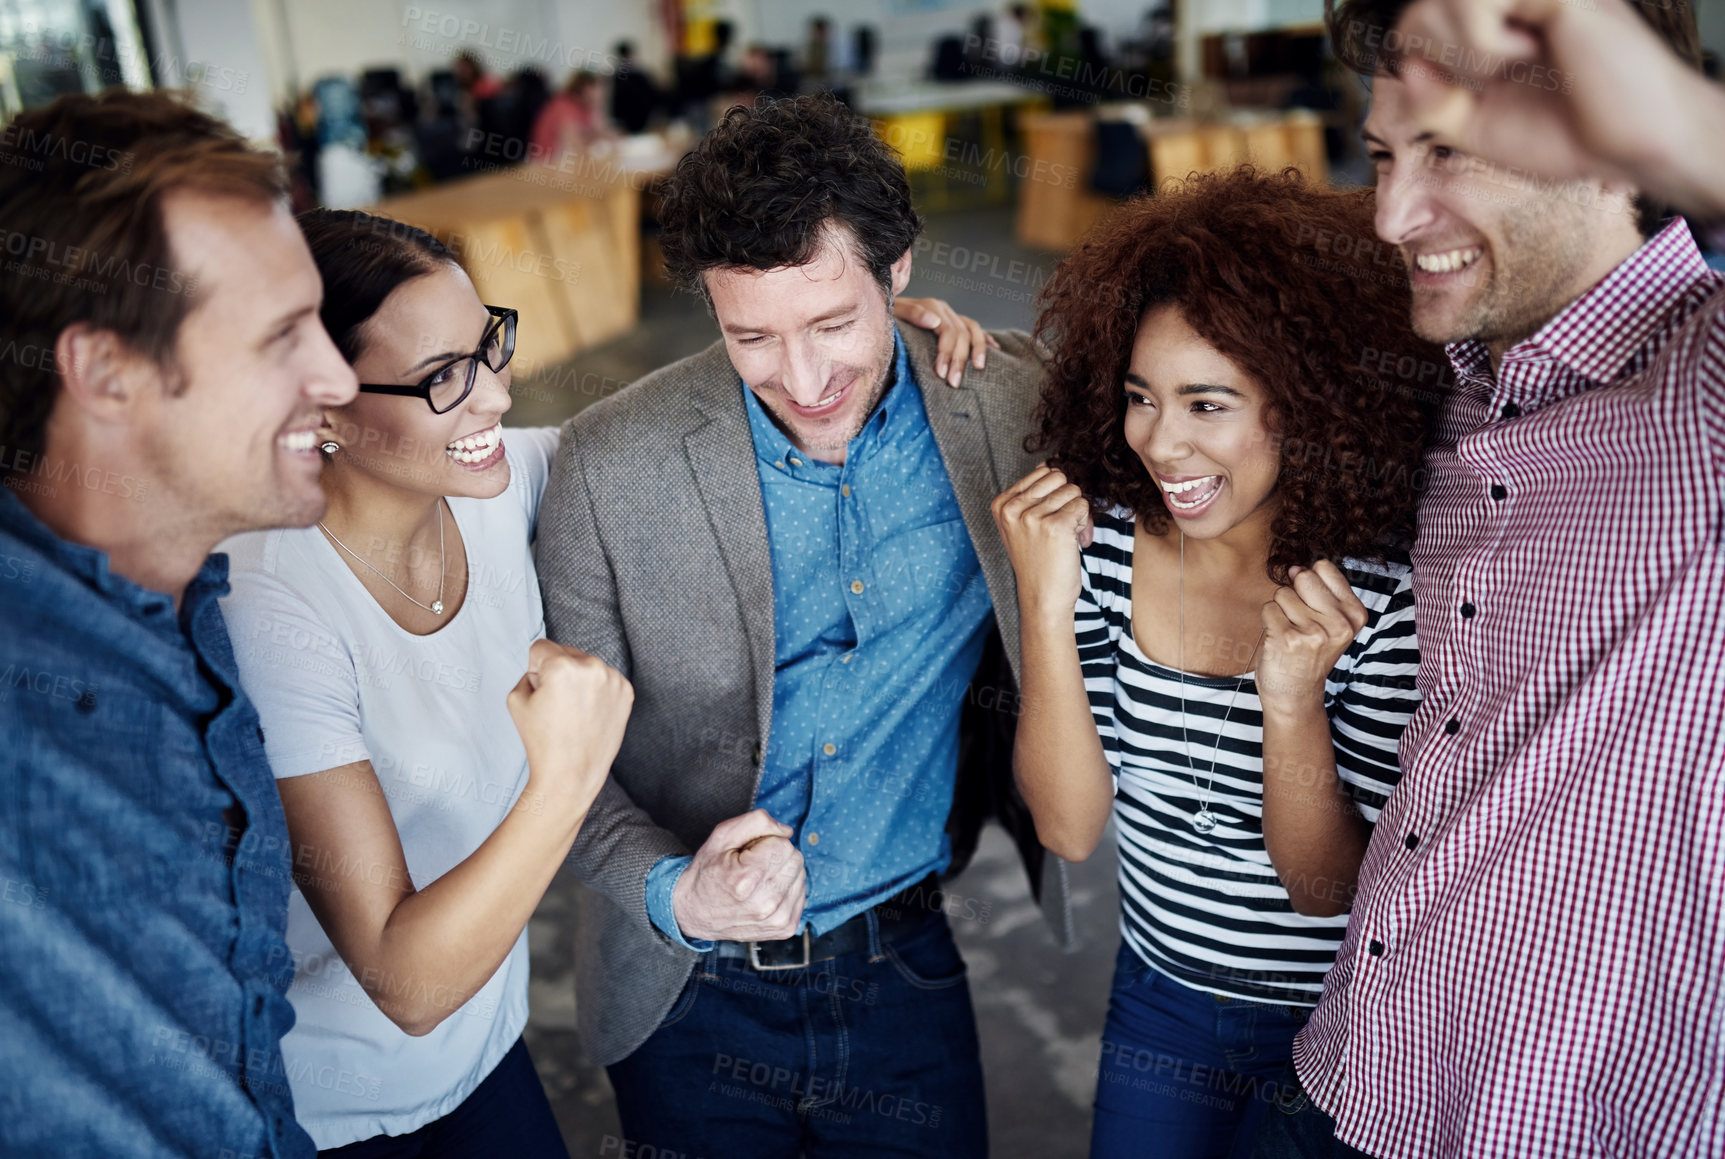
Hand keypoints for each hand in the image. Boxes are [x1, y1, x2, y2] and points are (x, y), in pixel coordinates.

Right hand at [506, 639, 633, 813]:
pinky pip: (605, 678)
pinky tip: (590, 713)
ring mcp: (613, 679)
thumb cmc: (541, 740)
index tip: (540, 690)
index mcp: (562, 666)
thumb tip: (546, 665)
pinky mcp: (627, 692)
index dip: (534, 668)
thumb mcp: (516, 699)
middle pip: (566, 652)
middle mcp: (592, 667)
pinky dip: (597, 690)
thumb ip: (528, 672)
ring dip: (579, 679)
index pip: (541, 646)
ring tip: (574, 711)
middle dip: (558, 671)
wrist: (571, 775)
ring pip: (587, 664)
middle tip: (557, 705)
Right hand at [672, 809, 806, 942]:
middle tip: (753, 866)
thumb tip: (787, 831)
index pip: (784, 844)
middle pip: (796, 859)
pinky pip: (801, 894)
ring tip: (758, 881)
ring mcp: (777, 919)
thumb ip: (756, 822)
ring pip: (801, 876)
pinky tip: (766, 893)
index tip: (748, 854)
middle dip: (777, 856)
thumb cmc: (707, 872)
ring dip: (782, 873)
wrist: (694, 912)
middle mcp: (765, 903)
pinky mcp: (785, 928)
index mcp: (747, 878)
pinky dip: (786, 889)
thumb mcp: (721, 836)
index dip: (766, 843)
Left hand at [892, 295, 999, 386]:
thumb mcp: (894, 313)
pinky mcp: (953, 321)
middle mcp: (943, 310)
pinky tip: (994, 349)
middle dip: (959, 359)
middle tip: (954, 383)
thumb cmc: (887, 317)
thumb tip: (935, 321)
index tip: (942, 374)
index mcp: (931, 307)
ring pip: (972, 330)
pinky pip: (974, 328)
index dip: (947, 353)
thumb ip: (912, 314)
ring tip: (978, 368)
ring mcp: (950, 314)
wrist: (880, 308)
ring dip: (977, 350)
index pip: (947, 331)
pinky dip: (984, 338)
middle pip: (961, 334)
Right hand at [991, 464, 1093, 620]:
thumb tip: (1047, 463)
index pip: (1043, 472)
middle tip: (1061, 528)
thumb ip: (1032, 494)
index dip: (1054, 494)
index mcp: (1001, 504)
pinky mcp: (1055, 527)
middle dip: (1067, 500)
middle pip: (1059, 477)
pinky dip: (1084, 525)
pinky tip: (1072, 544)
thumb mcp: (1023, 525)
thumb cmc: (1038, 563)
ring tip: (1066, 538)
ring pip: (1074, 491)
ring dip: (1077, 514)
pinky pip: (1083, 506)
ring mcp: (1032, 517)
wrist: (1042, 599)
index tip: (1049, 519)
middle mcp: (1013, 508)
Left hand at [1257, 561, 1368, 715]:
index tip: (1313, 605)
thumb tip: (1295, 568)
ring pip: (1283, 593)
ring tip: (1290, 633)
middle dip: (1294, 594)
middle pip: (1303, 577)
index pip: (1324, 568)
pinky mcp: (1288, 639)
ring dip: (1280, 611)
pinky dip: (1268, 622)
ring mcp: (1313, 632)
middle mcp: (1339, 624)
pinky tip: (1279, 640)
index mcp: (1354, 614)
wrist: (1296, 694)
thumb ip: (1319, 591)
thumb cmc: (1309, 653)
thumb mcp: (1330, 622)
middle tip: (1299, 621)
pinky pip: (1268, 609)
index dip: (1310, 583)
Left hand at [1389, 0, 1722, 216]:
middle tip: (1481, 76)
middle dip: (1432, 44)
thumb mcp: (1481, 129)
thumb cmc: (1570, 138)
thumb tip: (1404, 64)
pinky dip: (1481, 39)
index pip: (1424, 10)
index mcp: (1500, 25)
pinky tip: (1522, 55)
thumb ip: (1436, 103)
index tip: (1453, 85)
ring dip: (1458, 40)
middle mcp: (1518, 1)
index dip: (1412, 46)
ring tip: (1501, 67)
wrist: (1634, 147)